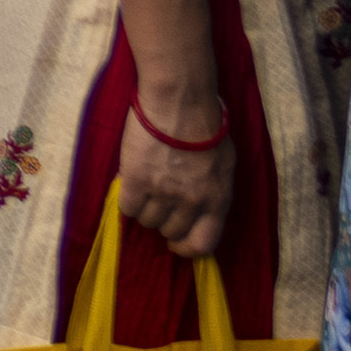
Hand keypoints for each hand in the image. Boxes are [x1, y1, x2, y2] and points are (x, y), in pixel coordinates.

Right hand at [112, 94, 238, 260]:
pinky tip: (131, 186)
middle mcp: (191, 201)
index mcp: (217, 199)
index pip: (203, 243)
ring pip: (147, 220)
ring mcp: (163, 192)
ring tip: (145, 190)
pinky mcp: (136, 179)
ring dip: (145, 209)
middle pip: (170, 230)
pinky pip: (127, 207)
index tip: (176, 244)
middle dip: (164, 221)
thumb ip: (213, 191)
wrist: (179, 101)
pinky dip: (128, 201)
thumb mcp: (224, 165)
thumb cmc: (206, 126)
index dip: (187, 248)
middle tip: (158, 204)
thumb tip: (198, 207)